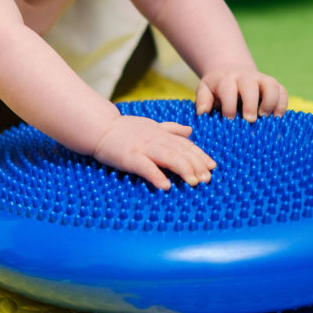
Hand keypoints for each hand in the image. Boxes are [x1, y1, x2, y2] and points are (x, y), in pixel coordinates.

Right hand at [93, 115, 215, 190]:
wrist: (100, 128)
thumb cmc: (124, 129)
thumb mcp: (151, 125)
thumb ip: (171, 129)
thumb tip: (190, 131)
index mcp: (161, 134)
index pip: (185, 144)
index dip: (200, 155)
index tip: (212, 167)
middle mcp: (156, 140)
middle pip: (181, 152)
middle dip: (196, 165)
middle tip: (206, 179)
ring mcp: (143, 148)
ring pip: (169, 157)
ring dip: (183, 170)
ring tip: (193, 183)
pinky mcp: (130, 157)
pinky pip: (146, 167)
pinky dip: (156, 176)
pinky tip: (165, 186)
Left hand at [195, 67, 288, 120]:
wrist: (230, 72)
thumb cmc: (216, 87)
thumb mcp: (204, 90)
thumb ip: (202, 101)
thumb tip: (202, 113)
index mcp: (226, 80)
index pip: (228, 91)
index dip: (229, 106)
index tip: (229, 120)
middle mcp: (245, 77)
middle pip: (250, 86)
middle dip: (251, 104)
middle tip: (250, 120)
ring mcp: (261, 79)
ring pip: (271, 85)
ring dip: (270, 102)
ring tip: (266, 118)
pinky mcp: (273, 84)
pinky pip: (282, 90)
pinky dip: (282, 103)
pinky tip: (277, 117)